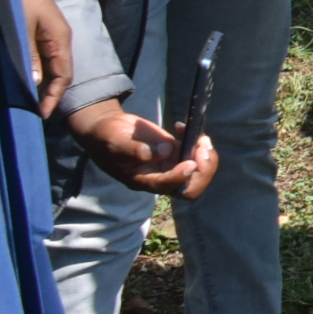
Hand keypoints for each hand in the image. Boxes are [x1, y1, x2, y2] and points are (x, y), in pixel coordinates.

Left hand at [19, 0, 74, 117]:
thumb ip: (29, 56)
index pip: (63, 76)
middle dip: (50, 94)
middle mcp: (61, 40)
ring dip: (44, 84)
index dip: (53, 97)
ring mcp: (54, 36)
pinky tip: (30, 79)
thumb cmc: (20, 0)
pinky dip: (40, 72)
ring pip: (54, 67)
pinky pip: (46, 58)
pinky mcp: (44, 32)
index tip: (41, 114)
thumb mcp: (22, 29)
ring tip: (32, 100)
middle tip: (35, 111)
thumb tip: (36, 82)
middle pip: (61, 74)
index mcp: (60, 40)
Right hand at [66, 96, 218, 199]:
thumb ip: (136, 149)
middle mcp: (159, 176)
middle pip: (189, 187)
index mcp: (143, 180)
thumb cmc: (106, 138)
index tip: (190, 162)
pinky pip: (194, 151)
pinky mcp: (174, 152)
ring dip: (206, 155)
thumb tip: (166, 151)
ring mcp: (169, 164)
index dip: (181, 177)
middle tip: (203, 148)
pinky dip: (197, 140)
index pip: (167, 186)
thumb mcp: (115, 142)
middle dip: (203, 170)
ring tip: (201, 137)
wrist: (107, 129)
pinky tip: (181, 126)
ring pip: (198, 170)